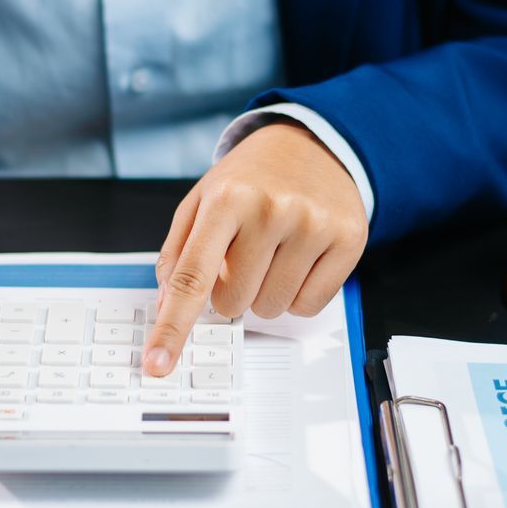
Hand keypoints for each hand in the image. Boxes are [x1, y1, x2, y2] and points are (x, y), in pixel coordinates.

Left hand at [145, 121, 367, 375]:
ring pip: (272, 308)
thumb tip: (166, 305)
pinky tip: (299, 259)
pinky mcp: (348, 239)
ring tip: (273, 251)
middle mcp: (271, 209)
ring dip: (265, 292)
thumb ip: (178, 252)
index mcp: (226, 198)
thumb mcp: (202, 199)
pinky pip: (309, 305)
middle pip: (233, 302)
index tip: (158, 363)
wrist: (313, 144)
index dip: (173, 326)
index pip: (191, 278)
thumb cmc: (252, 178)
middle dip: (231, 290)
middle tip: (243, 255)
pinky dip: (297, 294)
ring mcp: (313, 225)